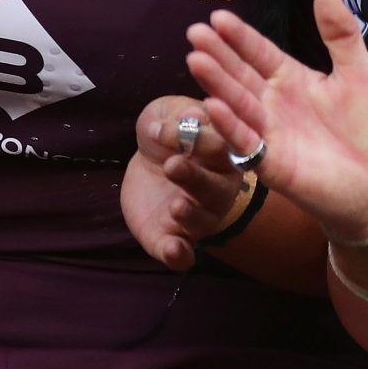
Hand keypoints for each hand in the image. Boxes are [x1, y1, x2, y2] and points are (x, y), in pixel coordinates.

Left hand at [123, 94, 250, 269]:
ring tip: (176, 206)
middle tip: (173, 166)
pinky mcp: (172, 237)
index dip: (201, 138)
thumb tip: (191, 114)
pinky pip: (182, 253)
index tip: (182, 125)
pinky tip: (173, 250)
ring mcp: (197, 217)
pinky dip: (179, 254)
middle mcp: (217, 191)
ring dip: (190, 214)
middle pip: (214, 188)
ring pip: (202, 220)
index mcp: (222, 157)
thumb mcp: (164, 114)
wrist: (145, 161)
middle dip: (194, 178)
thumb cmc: (167, 134)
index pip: (219, 149)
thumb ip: (177, 115)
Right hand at [186, 0, 367, 243]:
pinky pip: (244, 140)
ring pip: (236, 103)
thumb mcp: (361, 74)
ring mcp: (265, 131)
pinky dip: (229, 124)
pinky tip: (213, 105)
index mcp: (289, 78)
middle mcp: (270, 102)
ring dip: (216, 82)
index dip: (240, 36)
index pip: (259, 52)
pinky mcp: (266, 162)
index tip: (218, 16)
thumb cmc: (367, 129)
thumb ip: (341, 34)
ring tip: (196, 60)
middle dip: (217, 54)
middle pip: (239, 74)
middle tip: (195, 33)